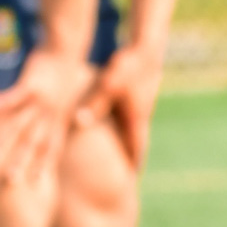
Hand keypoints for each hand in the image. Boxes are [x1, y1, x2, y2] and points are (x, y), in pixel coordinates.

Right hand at [0, 48, 96, 185]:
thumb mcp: (64, 98)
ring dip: (2, 141)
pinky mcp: (31, 83)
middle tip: (8, 184)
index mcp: (59, 117)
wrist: (67, 45)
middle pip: (34, 141)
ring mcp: (41, 98)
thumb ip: (55, 117)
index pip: (52, 146)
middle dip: (22, 162)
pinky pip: (10, 99)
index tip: (36, 186)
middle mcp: (51, 112)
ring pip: (19, 124)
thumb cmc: (63, 73)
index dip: (44, 165)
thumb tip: (47, 133)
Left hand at [76, 44, 163, 167]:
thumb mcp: (108, 85)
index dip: (133, 165)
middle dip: (131, 156)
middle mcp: (140, 114)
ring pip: (132, 127)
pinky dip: (123, 123)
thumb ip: (94, 104)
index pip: (135, 149)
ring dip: (127, 140)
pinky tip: (115, 121)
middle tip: (127, 173)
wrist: (147, 45)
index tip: (132, 181)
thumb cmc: (128, 65)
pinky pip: (129, 114)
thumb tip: (79, 123)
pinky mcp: (138, 92)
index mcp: (135, 118)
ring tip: (120, 152)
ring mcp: (141, 103)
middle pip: (135, 141)